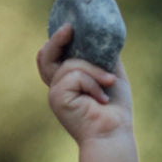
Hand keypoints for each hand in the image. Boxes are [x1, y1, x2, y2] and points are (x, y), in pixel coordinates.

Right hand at [36, 24, 132, 143]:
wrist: (114, 134)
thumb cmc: (116, 110)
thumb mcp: (110, 74)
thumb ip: (102, 55)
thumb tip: (102, 32)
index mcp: (67, 82)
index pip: (50, 56)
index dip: (55, 40)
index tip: (70, 27)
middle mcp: (57, 87)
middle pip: (45, 55)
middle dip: (56, 39)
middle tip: (70, 29)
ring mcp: (55, 93)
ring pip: (69, 64)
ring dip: (93, 71)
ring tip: (108, 83)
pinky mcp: (57, 99)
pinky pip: (74, 76)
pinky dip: (92, 83)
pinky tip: (102, 99)